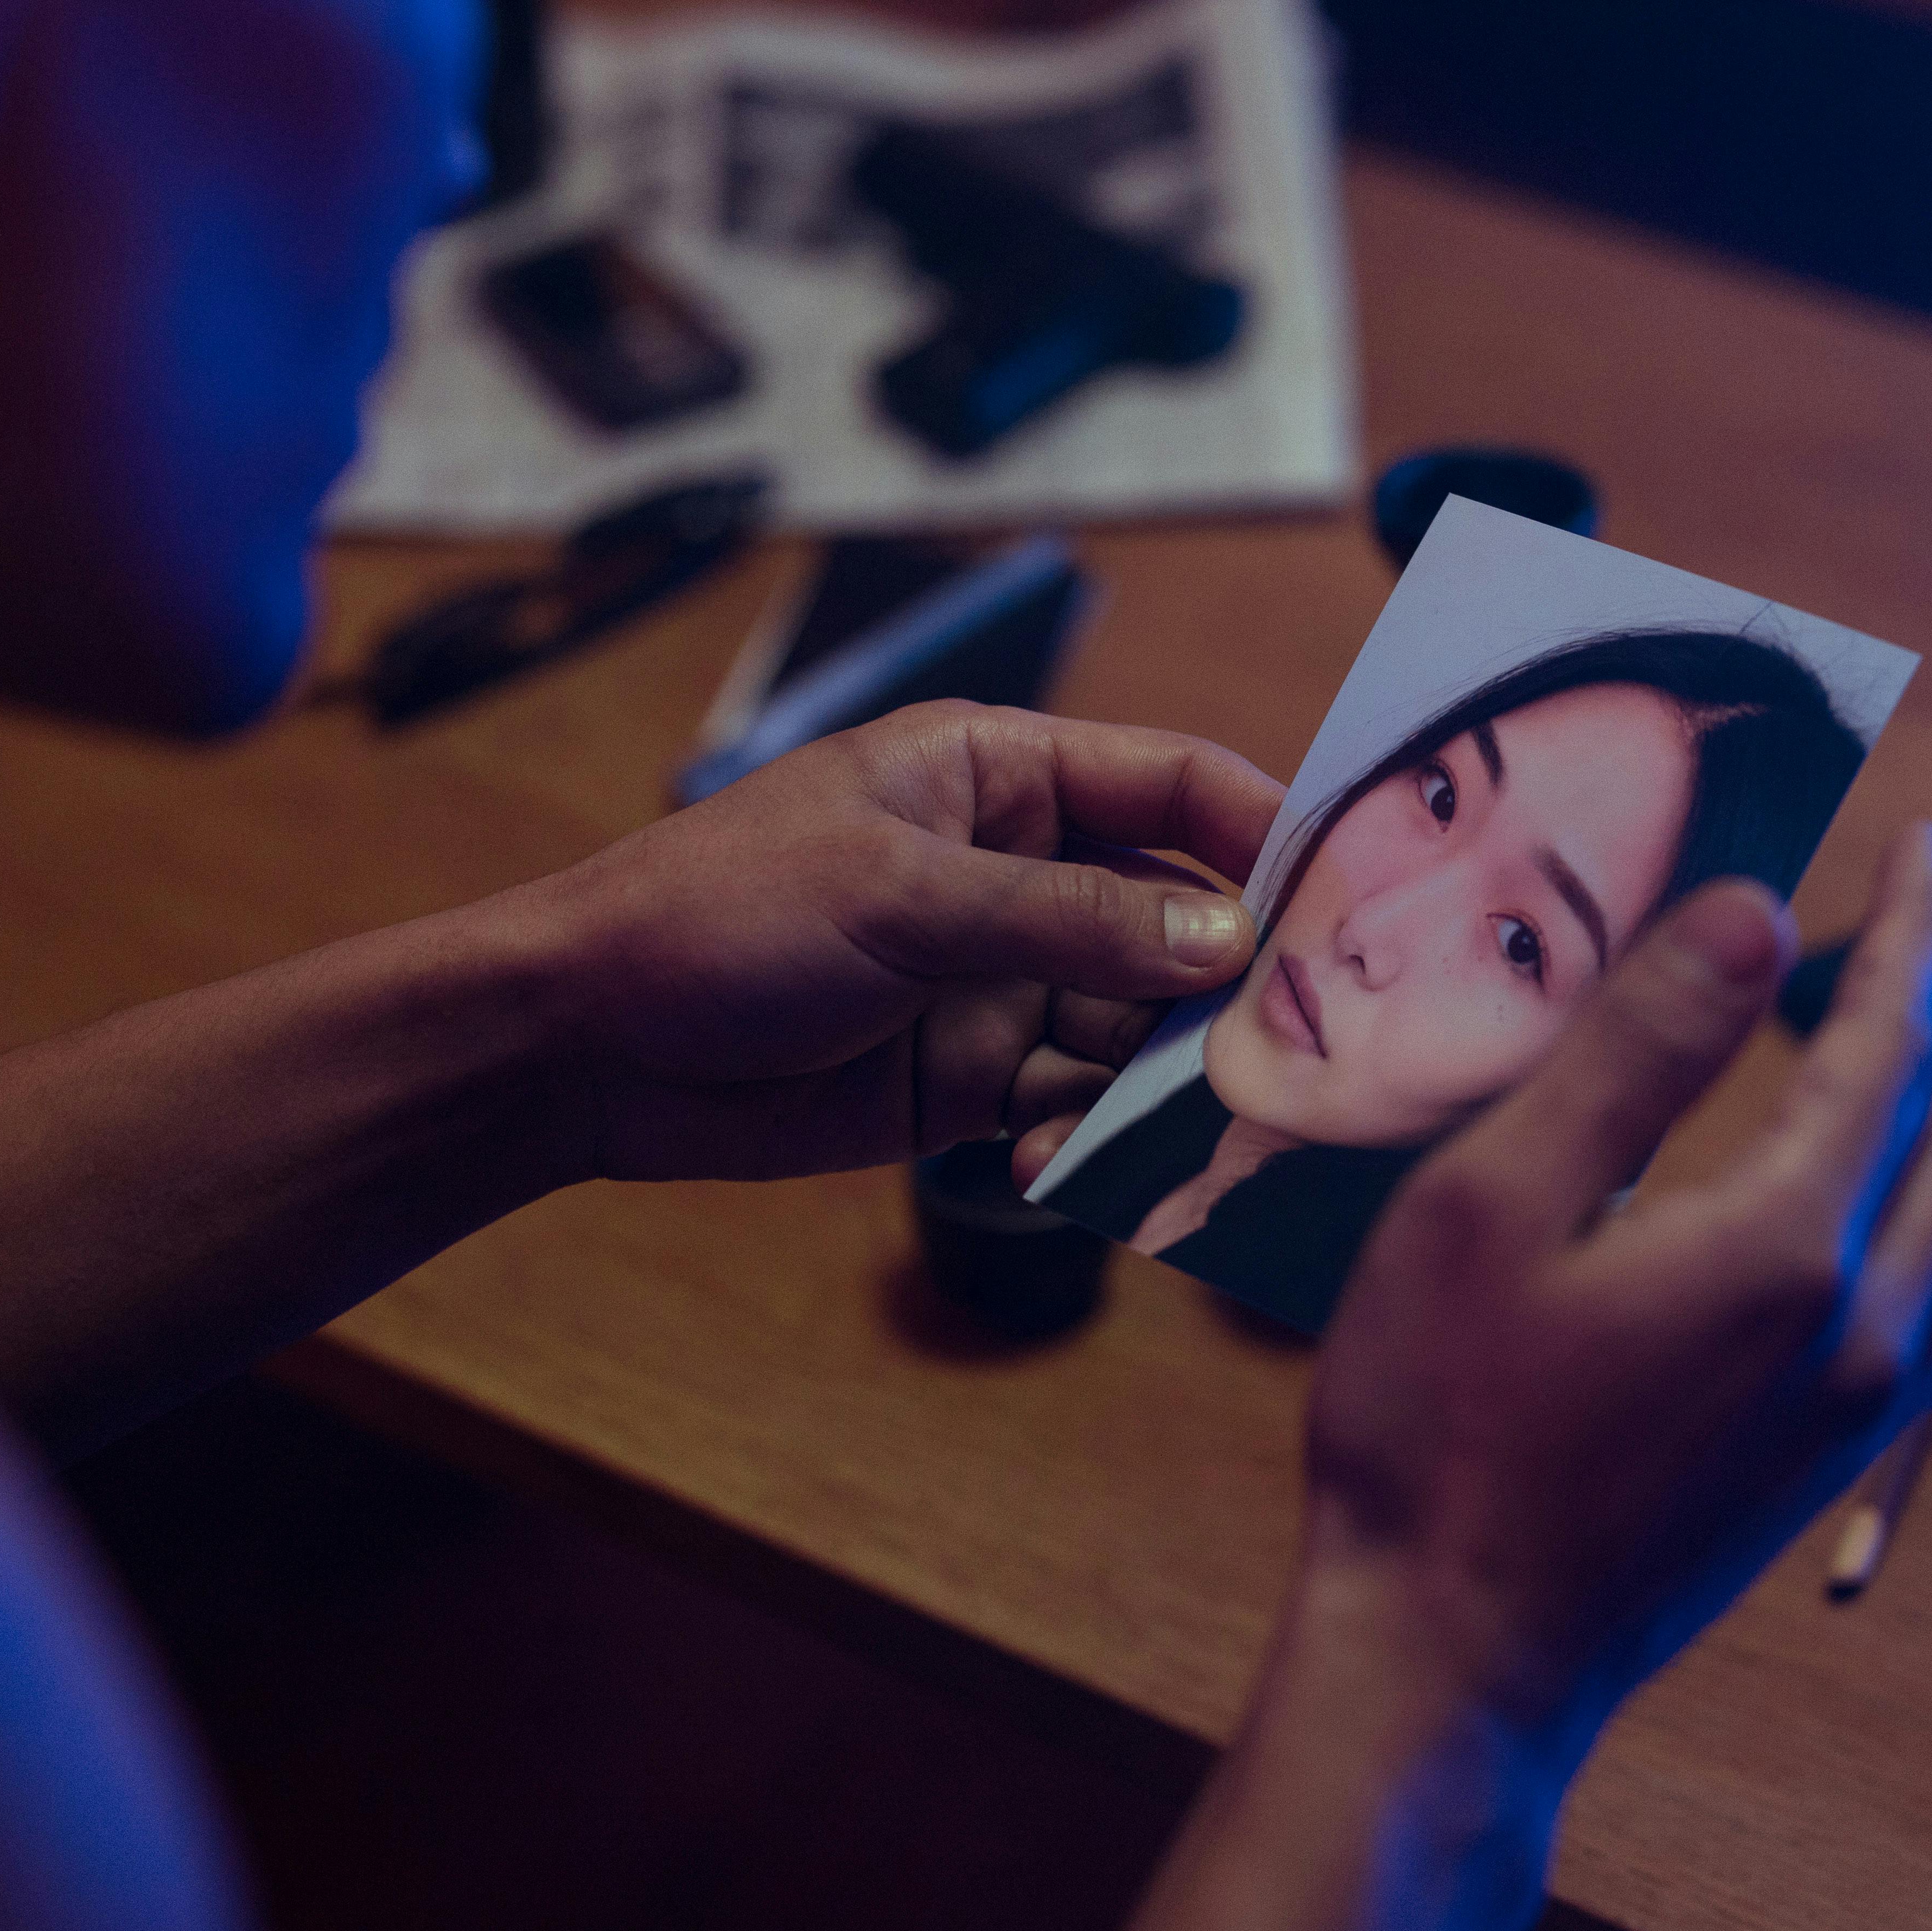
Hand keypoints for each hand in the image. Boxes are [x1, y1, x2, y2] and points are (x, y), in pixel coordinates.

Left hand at [515, 702, 1281, 1184]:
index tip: (1342, 892)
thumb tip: (1227, 936)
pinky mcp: (973, 1077)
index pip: (1172, 784)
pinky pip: (1074, 1100)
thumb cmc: (721, 916)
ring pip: (1136, 1022)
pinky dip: (1087, 1132)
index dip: (1263, 829)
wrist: (589, 1045)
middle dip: (1228, 978)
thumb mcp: (904, 896)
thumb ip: (1071, 917)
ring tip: (1178, 1120)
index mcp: (999, 776)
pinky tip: (1053, 1154)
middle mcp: (1019, 872)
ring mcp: (1000, 978)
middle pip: (1176, 916)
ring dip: (1159, 1073)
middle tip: (1280, 1040)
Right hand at [1106, 825, 1931, 1930]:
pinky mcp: (1848, 1451)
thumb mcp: (1489, 1205)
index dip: (1917, 925)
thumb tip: (1757, 911)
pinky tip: (1926, 1173)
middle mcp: (1868, 1322)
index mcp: (1788, 1245)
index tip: (1926, 838)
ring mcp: (1870, 1400)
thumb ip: (1632, 1049)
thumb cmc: (1438, 1428)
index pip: (1897, 1039)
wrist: (1456, 1658)